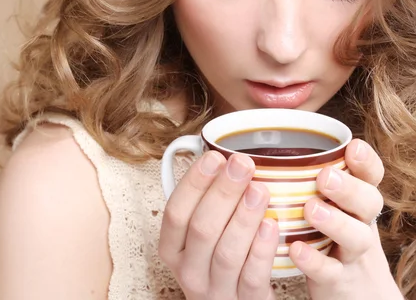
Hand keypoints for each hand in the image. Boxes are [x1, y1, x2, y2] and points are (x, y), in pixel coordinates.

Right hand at [158, 151, 278, 299]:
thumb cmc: (217, 263)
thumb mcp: (199, 238)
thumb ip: (203, 204)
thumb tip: (220, 157)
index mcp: (172, 249)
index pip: (175, 213)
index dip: (194, 183)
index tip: (214, 157)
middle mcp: (189, 270)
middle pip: (202, 228)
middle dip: (223, 192)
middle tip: (242, 164)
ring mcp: (217, 290)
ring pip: (227, 252)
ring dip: (244, 217)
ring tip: (260, 189)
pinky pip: (253, 277)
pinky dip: (262, 250)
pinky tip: (272, 225)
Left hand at [289, 139, 403, 299]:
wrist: (354, 289)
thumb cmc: (326, 234)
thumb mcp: (325, 204)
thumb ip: (300, 178)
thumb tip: (246, 151)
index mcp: (355, 199)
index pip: (370, 176)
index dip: (366, 162)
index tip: (353, 147)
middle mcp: (359, 222)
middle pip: (368, 202)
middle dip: (349, 188)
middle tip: (325, 177)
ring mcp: (351, 252)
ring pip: (356, 237)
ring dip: (335, 222)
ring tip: (310, 210)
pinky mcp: (338, 279)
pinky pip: (331, 271)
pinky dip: (315, 261)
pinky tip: (295, 249)